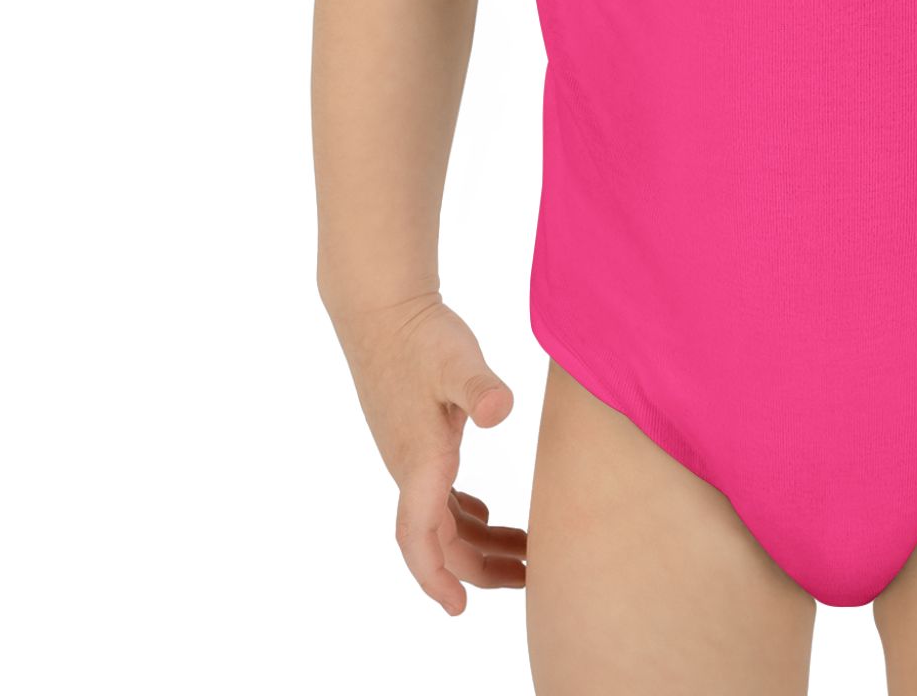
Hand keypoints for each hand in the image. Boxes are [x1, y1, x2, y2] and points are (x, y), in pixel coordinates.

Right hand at [327, 289, 528, 611]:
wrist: (384, 308)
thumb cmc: (421, 335)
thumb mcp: (457, 360)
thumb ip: (480, 388)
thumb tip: (500, 409)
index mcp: (420, 462)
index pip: (419, 539)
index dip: (436, 577)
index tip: (459, 608)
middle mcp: (411, 468)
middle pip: (440, 540)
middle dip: (481, 568)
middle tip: (532, 579)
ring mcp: (412, 455)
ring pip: (442, 520)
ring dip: (479, 542)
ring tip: (525, 553)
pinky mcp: (418, 438)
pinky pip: (439, 495)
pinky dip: (464, 513)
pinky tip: (486, 510)